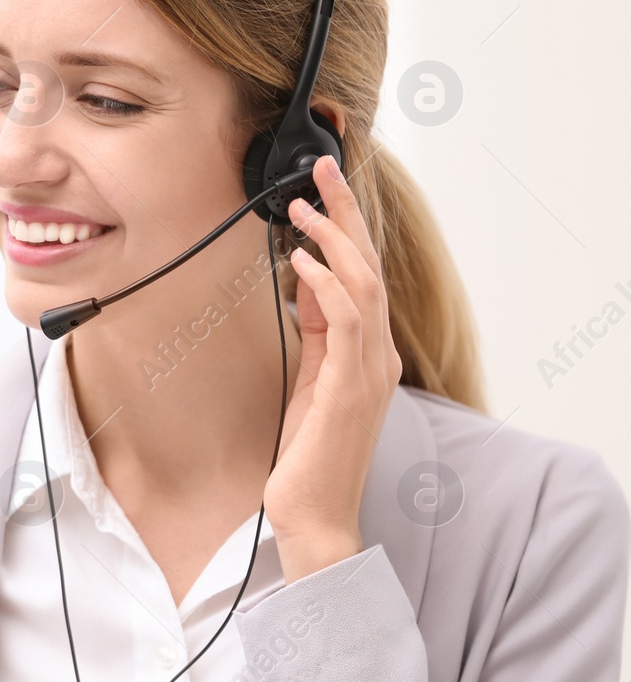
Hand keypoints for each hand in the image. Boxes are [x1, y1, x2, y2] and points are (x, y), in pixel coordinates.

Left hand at [264, 155, 403, 582]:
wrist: (312, 513)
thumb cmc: (308, 453)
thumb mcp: (309, 378)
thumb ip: (314, 333)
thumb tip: (303, 282)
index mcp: (369, 351)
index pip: (365, 273)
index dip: (349, 226)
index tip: (325, 187)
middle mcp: (378, 354)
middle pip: (371, 265)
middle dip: (348, 213)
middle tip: (325, 168)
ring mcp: (370, 370)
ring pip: (363, 284)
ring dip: (334, 239)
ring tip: (304, 207)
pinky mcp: (350, 386)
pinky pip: (345, 321)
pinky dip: (325, 284)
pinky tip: (302, 262)